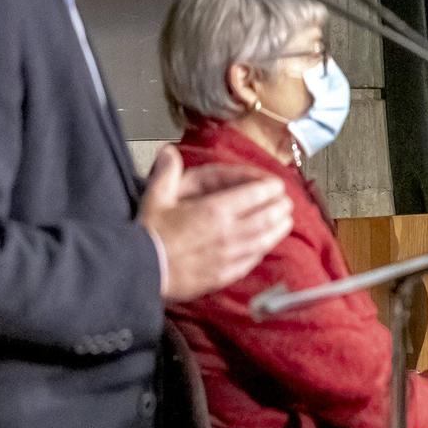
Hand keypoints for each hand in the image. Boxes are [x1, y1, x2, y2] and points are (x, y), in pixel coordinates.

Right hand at [138, 146, 293, 302]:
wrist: (141, 271)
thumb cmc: (148, 235)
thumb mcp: (155, 198)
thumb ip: (167, 173)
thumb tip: (168, 152)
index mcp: (215, 210)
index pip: (254, 195)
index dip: (270, 188)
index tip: (277, 185)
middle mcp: (228, 232)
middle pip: (266, 217)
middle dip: (280, 208)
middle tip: (286, 202)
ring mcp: (229, 256)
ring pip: (264, 240)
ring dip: (279, 230)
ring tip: (286, 222)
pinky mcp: (225, 275)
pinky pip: (251, 261)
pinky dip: (263, 250)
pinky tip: (265, 246)